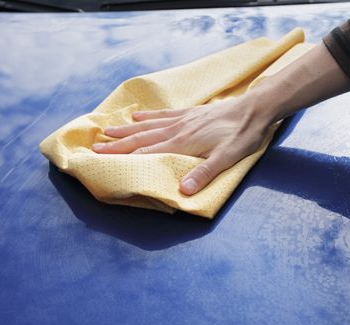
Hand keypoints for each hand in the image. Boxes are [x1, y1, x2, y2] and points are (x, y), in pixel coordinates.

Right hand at [92, 95, 274, 194]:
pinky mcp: (189, 112)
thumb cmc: (242, 135)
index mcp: (182, 143)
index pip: (146, 151)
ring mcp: (181, 119)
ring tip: (107, 130)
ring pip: (147, 125)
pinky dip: (148, 116)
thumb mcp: (227, 158)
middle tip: (95, 146)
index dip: (123, 156)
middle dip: (117, 143)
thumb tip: (181, 190)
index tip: (102, 157)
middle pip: (140, 137)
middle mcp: (176, 130)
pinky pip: (163, 114)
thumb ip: (204, 173)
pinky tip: (137, 115)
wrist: (255, 108)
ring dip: (126, 129)